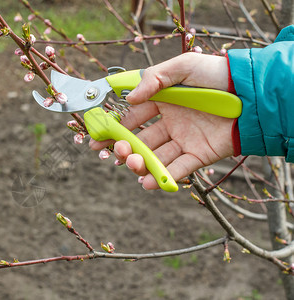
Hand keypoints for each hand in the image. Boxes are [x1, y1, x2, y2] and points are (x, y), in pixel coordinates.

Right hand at [90, 52, 234, 189]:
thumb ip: (154, 78)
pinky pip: (178, 168)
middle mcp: (171, 123)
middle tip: (117, 153)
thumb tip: (129, 98)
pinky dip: (163, 176)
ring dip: (141, 164)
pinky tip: (149, 182)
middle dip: (125, 148)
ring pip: (156, 156)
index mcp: (163, 102)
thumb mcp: (183, 66)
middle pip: (141, 140)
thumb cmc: (217, 75)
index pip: (133, 117)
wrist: (252, 94)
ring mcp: (184, 140)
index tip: (98, 136)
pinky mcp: (199, 155)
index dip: (115, 127)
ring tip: (132, 166)